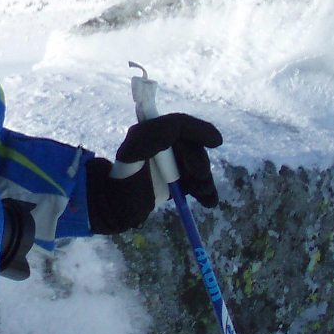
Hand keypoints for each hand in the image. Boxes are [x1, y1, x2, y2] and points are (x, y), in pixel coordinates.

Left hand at [86, 113, 221, 233]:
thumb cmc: (122, 181)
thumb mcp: (132, 154)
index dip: (200, 130)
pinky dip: (206, 192)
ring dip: (204, 180)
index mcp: (152, 134)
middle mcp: (164, 146)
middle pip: (192, 148)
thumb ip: (151, 136)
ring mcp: (171, 165)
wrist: (116, 209)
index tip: (217, 142)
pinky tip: (209, 202)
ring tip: (203, 195)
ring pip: (198, 167)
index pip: (180, 125)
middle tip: (198, 178)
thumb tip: (176, 125)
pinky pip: (196, 183)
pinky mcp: (176, 183)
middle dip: (199, 162)